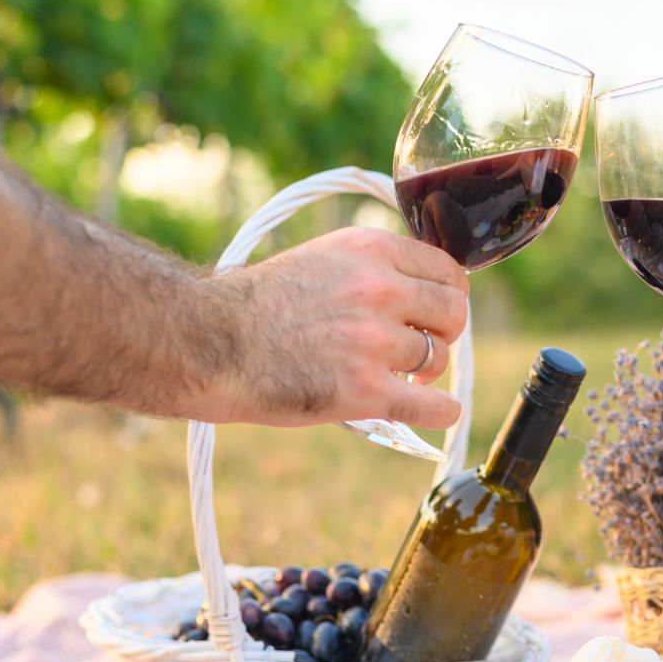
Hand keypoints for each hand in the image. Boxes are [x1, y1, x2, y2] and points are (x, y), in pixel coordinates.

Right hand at [191, 227, 469, 427]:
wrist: (209, 343)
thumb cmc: (256, 306)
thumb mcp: (321, 260)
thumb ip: (372, 268)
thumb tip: (421, 291)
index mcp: (370, 250)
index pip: (448, 270)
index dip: (448, 295)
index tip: (437, 312)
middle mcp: (380, 289)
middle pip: (453, 313)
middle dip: (444, 332)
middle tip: (421, 347)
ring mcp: (374, 341)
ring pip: (436, 359)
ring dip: (423, 372)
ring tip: (393, 376)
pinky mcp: (364, 390)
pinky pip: (430, 406)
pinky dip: (442, 411)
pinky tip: (442, 411)